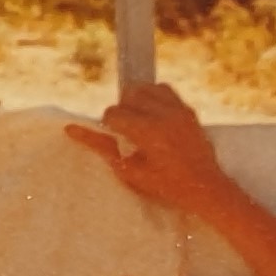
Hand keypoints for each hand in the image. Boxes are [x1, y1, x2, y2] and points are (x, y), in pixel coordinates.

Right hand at [66, 84, 246, 222]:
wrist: (204, 187)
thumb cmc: (164, 186)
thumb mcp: (129, 172)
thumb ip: (102, 148)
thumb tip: (71, 129)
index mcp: (147, 131)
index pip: (114, 113)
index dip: (108, 125)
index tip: (115, 139)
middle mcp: (163, 114)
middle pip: (128, 94)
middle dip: (122, 110)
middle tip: (126, 132)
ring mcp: (178, 109)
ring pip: (145, 87)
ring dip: (137, 100)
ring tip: (139, 122)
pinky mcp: (187, 109)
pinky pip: (164, 89)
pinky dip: (154, 97)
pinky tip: (154, 116)